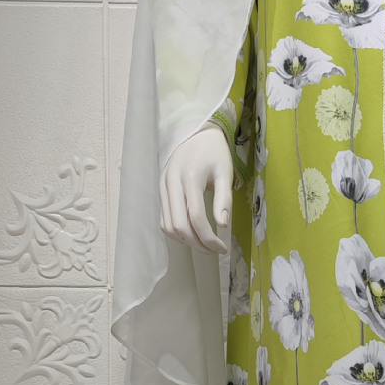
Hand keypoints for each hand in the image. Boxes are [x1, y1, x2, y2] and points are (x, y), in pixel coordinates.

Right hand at [160, 122, 233, 253]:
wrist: (195, 133)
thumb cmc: (214, 153)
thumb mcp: (225, 173)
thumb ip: (224, 200)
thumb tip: (222, 226)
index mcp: (190, 176)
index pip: (196, 216)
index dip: (209, 238)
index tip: (222, 248)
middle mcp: (171, 183)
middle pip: (179, 225)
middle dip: (197, 244)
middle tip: (214, 250)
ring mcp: (162, 188)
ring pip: (168, 226)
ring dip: (186, 241)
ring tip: (204, 244)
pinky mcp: (159, 191)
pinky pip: (163, 219)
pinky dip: (176, 232)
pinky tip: (192, 234)